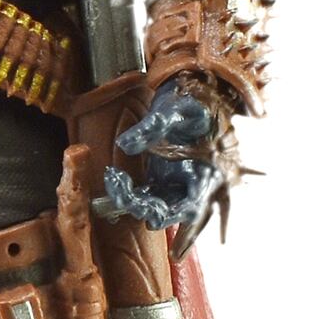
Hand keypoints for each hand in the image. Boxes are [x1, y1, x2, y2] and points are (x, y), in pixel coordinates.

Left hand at [97, 75, 240, 257]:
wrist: (191, 104)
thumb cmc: (190, 108)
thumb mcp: (175, 111)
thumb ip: (152, 126)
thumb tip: (124, 144)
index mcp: (205, 176)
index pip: (192, 206)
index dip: (172, 215)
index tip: (148, 213)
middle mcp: (191, 188)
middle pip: (171, 214)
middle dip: (146, 211)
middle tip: (123, 195)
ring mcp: (175, 187)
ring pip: (156, 209)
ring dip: (133, 204)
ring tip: (113, 183)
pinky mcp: (161, 182)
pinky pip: (145, 197)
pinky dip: (128, 194)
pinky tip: (114, 180)